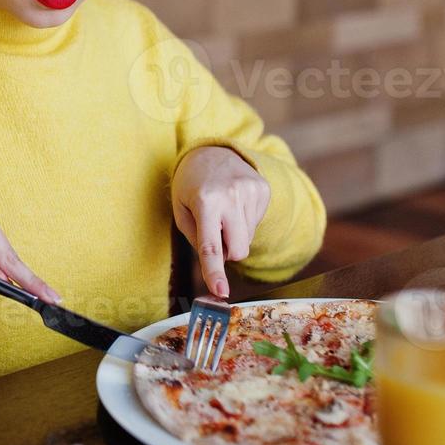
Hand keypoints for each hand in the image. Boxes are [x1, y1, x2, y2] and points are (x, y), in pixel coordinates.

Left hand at [171, 146, 270, 298]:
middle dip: (228, 252)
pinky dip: (244, 221)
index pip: (211, 246)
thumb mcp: (181, 212)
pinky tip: (234, 204)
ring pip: (248, 239)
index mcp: (205, 202)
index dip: (215, 271)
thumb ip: (197, 240)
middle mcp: (231, 196)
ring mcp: (251, 191)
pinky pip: (256, 224)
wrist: (211, 151)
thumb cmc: (190, 186)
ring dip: (235, 234)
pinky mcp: (263, 189)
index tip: (221, 292)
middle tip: (215, 233)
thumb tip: (219, 263)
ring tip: (223, 211)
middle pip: (238, 249)